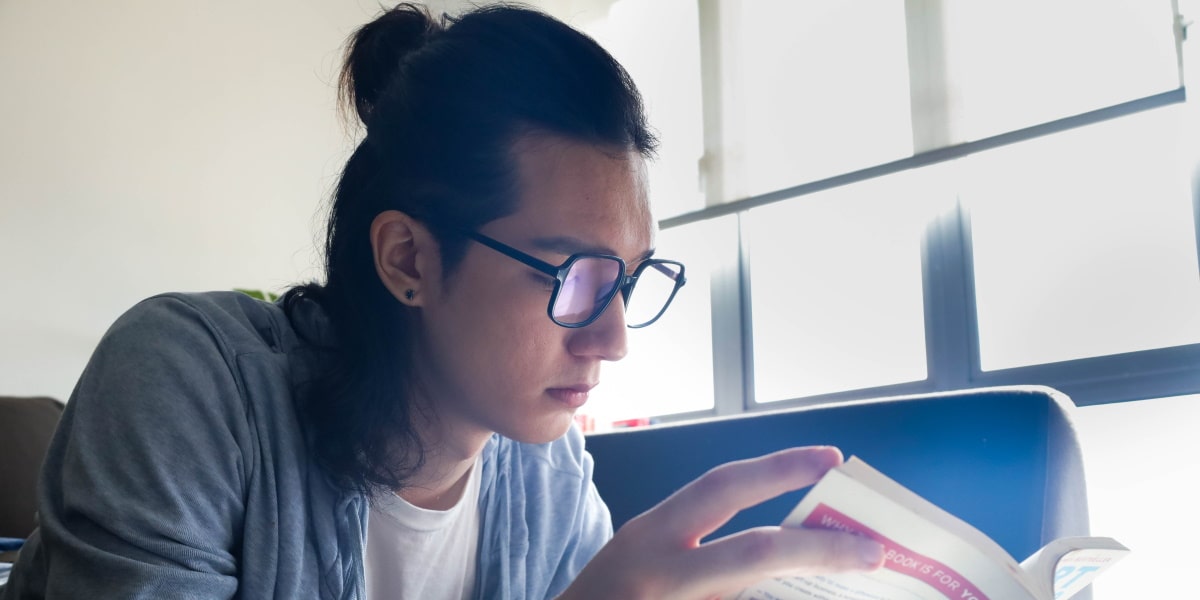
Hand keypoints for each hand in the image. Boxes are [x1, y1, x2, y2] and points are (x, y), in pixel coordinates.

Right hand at [561, 446, 884, 599]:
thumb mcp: (645, 564)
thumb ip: (701, 554)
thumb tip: (786, 550)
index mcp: (649, 536)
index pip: (721, 487)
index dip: (779, 468)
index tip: (833, 458)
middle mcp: (656, 573)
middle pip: (752, 554)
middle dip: (819, 551)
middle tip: (873, 552)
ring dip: (805, 596)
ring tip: (852, 588)